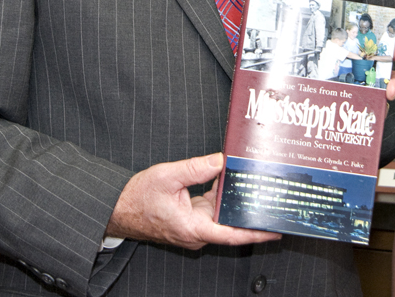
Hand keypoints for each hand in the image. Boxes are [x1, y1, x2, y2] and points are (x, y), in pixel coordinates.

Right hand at [107, 153, 281, 249]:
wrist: (120, 208)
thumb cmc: (138, 198)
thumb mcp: (167, 177)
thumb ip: (195, 169)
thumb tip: (221, 161)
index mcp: (193, 228)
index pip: (231, 235)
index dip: (255, 233)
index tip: (274, 229)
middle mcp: (197, 232)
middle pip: (231, 225)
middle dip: (252, 215)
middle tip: (274, 203)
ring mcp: (195, 226)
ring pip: (223, 216)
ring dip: (237, 204)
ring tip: (259, 191)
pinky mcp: (193, 218)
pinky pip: (214, 208)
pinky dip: (223, 197)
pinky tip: (234, 182)